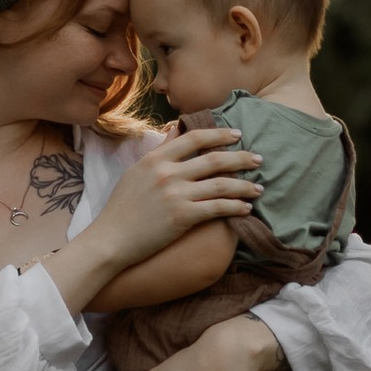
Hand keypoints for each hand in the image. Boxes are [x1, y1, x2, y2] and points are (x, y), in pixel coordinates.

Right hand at [53, 122, 260, 310]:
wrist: (110, 240)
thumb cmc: (121, 209)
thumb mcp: (136, 172)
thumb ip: (160, 152)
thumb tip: (177, 130)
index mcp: (155, 159)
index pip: (194, 138)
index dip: (219, 134)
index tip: (237, 135)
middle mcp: (167, 173)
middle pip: (214, 159)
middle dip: (241, 158)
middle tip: (258, 159)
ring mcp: (176, 194)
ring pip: (221, 184)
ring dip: (244, 185)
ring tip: (259, 188)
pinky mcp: (182, 217)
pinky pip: (217, 208)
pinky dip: (236, 207)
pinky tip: (247, 208)